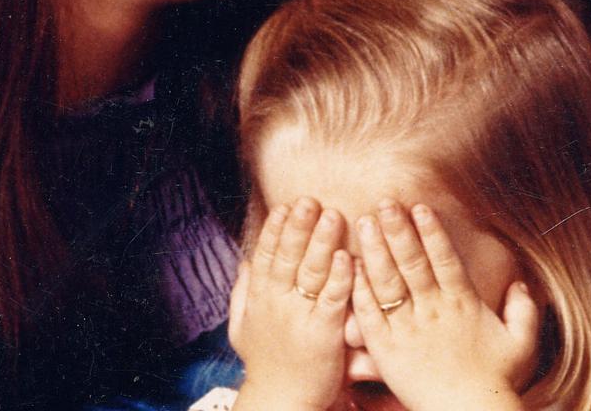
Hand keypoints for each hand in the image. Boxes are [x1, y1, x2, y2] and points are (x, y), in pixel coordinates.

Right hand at [228, 198, 351, 410]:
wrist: (281, 402)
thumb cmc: (267, 364)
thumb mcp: (243, 328)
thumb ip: (243, 293)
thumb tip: (245, 262)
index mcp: (259, 300)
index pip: (265, 256)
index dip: (274, 230)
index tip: (284, 206)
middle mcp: (276, 304)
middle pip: (287, 257)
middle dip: (298, 226)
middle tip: (309, 200)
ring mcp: (299, 318)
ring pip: (310, 272)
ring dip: (321, 242)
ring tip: (332, 215)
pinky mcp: (324, 333)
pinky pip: (332, 299)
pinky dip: (340, 277)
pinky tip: (347, 257)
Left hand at [351, 200, 538, 410]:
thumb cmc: (496, 382)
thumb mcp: (521, 343)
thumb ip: (524, 310)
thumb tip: (521, 283)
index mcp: (463, 304)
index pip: (445, 259)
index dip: (432, 232)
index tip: (420, 207)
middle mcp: (434, 310)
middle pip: (413, 262)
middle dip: (398, 230)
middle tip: (385, 202)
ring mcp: (408, 329)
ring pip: (388, 282)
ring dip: (376, 250)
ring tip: (366, 222)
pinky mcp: (387, 350)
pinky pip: (370, 315)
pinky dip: (359, 289)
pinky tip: (350, 266)